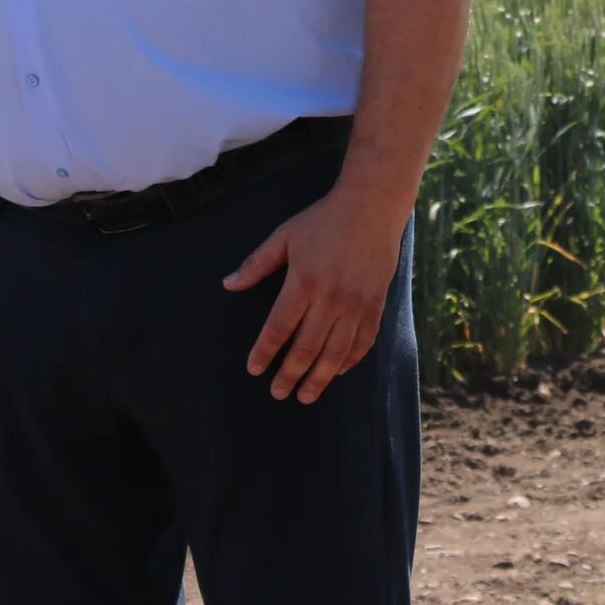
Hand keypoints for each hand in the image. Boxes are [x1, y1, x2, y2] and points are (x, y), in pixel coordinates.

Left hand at [222, 185, 407, 403]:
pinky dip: (350, 362)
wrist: (371, 208)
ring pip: (336, 353)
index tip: (254, 369)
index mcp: (303, 282)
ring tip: (306, 396)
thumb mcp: (285, 236)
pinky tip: (338, 373)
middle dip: (290, 374)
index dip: (265, 351)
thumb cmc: (323, 220)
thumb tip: (228, 284)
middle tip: (278, 393)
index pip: (279, 327)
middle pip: (307, 347)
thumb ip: (257, 263)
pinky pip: (363, 342)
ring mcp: (356, 305)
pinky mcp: (375, 306)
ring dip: (320, 378)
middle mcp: (330, 299)